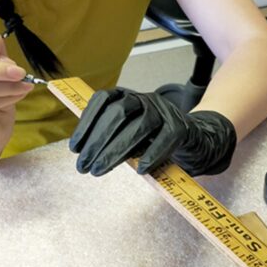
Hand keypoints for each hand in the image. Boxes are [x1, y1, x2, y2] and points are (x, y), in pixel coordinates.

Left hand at [69, 88, 236, 175]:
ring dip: (116, 151)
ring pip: (140, 126)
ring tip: (99, 171)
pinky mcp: (181, 127)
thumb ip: (110, 135)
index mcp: (126, 95)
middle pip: (118, 113)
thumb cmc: (151, 136)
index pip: (102, 101)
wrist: (191, 135)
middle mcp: (144, 99)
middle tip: (83, 166)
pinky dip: (151, 154)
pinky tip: (139, 170)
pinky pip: (165, 139)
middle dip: (98, 141)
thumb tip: (85, 152)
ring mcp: (163, 111)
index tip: (75, 148)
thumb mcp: (127, 130)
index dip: (86, 123)